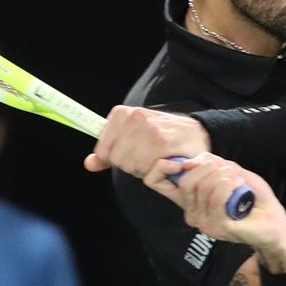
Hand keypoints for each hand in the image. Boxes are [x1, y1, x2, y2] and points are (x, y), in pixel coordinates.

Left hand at [84, 106, 209, 176]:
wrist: (196, 132)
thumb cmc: (161, 136)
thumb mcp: (130, 138)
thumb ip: (108, 152)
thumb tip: (89, 164)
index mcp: (122, 114)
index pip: (103, 150)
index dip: (115, 158)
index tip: (129, 154)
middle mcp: (135, 117)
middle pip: (117, 160)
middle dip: (131, 164)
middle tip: (147, 157)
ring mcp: (150, 129)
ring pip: (132, 165)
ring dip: (143, 169)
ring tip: (156, 159)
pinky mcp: (165, 142)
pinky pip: (147, 168)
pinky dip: (155, 171)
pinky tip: (164, 163)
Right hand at [145, 153, 285, 268]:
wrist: (275, 223)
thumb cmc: (254, 199)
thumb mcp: (231, 174)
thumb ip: (212, 165)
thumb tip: (192, 159)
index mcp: (192, 202)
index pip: (168, 182)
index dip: (171, 167)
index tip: (195, 161)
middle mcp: (193, 214)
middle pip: (188, 181)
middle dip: (209, 168)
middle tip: (230, 170)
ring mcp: (204, 223)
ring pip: (203, 188)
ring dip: (224, 176)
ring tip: (239, 179)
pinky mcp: (218, 228)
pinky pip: (216, 198)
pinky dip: (229, 185)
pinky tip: (240, 185)